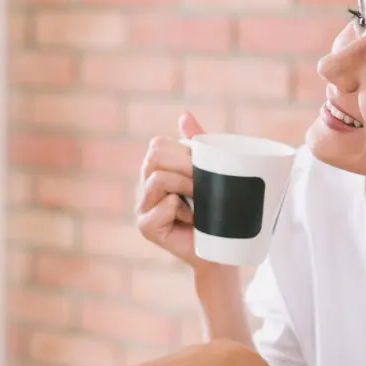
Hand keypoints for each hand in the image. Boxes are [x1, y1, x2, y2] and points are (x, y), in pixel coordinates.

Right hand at [136, 111, 205, 267]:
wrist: (222, 251)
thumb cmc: (217, 211)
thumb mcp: (210, 172)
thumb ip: (196, 143)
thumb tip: (184, 114)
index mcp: (157, 170)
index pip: (157, 145)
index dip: (183, 151)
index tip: (204, 167)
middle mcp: (146, 186)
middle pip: (154, 156)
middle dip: (185, 166)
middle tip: (204, 185)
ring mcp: (143, 206)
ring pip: (158, 178)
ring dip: (187, 187)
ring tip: (200, 203)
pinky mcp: (146, 226)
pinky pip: (164, 204)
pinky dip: (184, 211)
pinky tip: (192, 222)